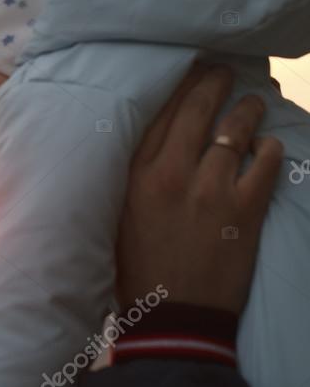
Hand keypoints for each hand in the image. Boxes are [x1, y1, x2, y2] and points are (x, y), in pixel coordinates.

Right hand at [115, 64, 282, 314]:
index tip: (187, 71)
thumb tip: (149, 148)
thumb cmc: (139, 269)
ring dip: (247, 112)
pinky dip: (268, 150)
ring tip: (253, 104)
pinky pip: (265, 163)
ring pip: (234, 131)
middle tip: (223, 72)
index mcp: (135, 176)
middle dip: (213, 84)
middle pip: (197, 112)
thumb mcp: (118, 216)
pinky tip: (267, 148)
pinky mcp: (244, 210)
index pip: (159, 115)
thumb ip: (131, 179)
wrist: (173, 315)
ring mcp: (210, 190)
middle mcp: (172, 175)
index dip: (177, 87)